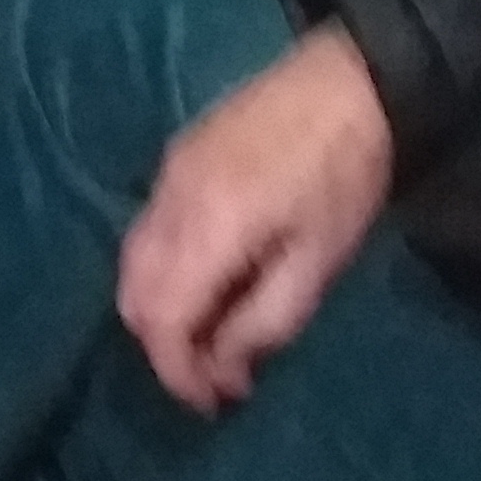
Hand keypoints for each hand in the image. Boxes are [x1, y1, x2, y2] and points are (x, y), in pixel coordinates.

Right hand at [114, 28, 392, 413]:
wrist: (348, 81)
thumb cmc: (344, 177)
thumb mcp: (319, 262)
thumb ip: (265, 319)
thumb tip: (224, 365)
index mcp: (208, 226)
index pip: (160, 317)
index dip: (177, 370)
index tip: (213, 400)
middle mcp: (169, 200)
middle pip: (132, 293)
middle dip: (164, 346)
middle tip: (215, 374)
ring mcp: (166, 174)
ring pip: (132, 262)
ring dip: (161, 309)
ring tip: (214, 334)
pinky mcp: (175, 158)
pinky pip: (147, 231)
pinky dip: (164, 272)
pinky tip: (210, 282)